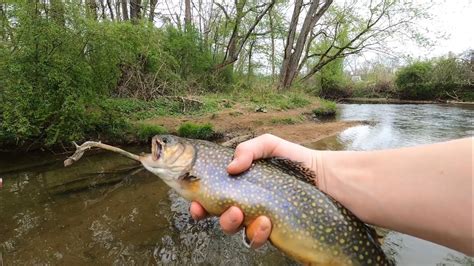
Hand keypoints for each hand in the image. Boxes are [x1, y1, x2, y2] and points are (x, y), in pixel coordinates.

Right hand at [190, 134, 314, 247]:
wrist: (325, 178)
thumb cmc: (295, 160)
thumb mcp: (270, 145)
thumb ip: (249, 149)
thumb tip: (231, 167)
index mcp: (239, 185)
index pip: (211, 197)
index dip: (199, 204)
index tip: (196, 203)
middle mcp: (246, 204)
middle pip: (219, 217)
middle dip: (217, 216)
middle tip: (230, 208)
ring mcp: (259, 220)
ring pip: (236, 231)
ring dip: (234, 225)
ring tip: (247, 214)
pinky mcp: (274, 232)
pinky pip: (257, 240)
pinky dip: (258, 234)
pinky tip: (267, 222)